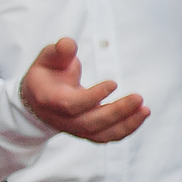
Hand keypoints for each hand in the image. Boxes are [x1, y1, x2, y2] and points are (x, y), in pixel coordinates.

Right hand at [18, 36, 148, 142]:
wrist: (37, 99)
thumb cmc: (46, 75)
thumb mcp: (48, 59)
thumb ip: (60, 51)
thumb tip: (68, 43)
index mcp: (49, 99)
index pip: (71, 105)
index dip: (93, 96)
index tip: (114, 83)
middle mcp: (61, 119)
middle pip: (90, 123)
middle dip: (117, 112)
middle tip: (139, 98)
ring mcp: (74, 128)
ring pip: (101, 134)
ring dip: (126, 124)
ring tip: (145, 110)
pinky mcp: (87, 132)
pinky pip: (107, 137)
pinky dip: (126, 129)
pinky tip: (140, 115)